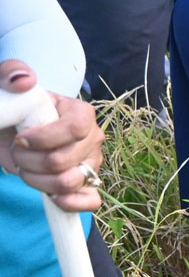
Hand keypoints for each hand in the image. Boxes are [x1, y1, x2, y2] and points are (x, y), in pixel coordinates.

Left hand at [0, 60, 104, 212]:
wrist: (13, 135)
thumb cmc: (13, 111)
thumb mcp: (6, 88)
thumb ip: (10, 73)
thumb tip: (25, 81)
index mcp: (80, 112)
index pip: (77, 128)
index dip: (47, 138)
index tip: (21, 140)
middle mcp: (92, 138)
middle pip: (67, 159)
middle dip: (32, 162)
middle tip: (17, 153)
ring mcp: (92, 163)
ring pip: (71, 181)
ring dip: (38, 181)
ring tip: (26, 169)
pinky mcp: (88, 185)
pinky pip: (90, 200)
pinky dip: (70, 203)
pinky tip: (50, 196)